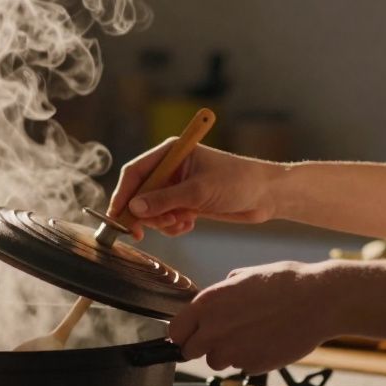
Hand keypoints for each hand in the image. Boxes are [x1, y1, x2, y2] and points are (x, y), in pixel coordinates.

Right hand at [108, 143, 283, 240]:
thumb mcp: (199, 191)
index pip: (135, 172)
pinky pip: (166, 218)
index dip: (123, 194)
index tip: (118, 217)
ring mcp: (177, 187)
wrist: (267, 195)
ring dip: (161, 222)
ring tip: (180, 223)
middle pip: (139, 193)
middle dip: (144, 214)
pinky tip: (189, 224)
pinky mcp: (186, 203)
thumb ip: (165, 200)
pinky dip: (173, 226)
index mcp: (171, 153)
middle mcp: (170, 168)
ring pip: (152, 210)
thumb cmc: (238, 182)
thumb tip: (134, 209)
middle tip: (144, 233)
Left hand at [169, 261, 337, 374]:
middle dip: (202, 346)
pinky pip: (242, 367)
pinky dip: (250, 358)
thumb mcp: (245, 276)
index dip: (182, 333)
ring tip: (250, 334)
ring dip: (227, 353)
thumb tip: (213, 303)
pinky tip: (266, 340)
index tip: (189, 334)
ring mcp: (234, 351)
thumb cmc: (286, 283)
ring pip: (217, 362)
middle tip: (221, 335)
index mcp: (208, 304)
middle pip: (190, 352)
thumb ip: (221, 293)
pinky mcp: (254, 366)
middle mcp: (215, 330)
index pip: (175, 332)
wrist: (320, 300)